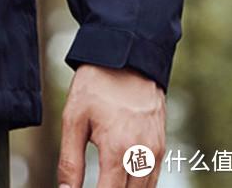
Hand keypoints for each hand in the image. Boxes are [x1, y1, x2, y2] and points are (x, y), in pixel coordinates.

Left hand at [58, 64, 165, 187]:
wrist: (127, 56)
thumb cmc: (97, 84)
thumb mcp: (74, 118)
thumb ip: (70, 161)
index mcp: (118, 150)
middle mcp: (142, 156)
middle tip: (95, 184)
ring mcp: (155, 152)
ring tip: (106, 182)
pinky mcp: (161, 146)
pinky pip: (152, 180)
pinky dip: (138, 186)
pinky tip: (121, 181)